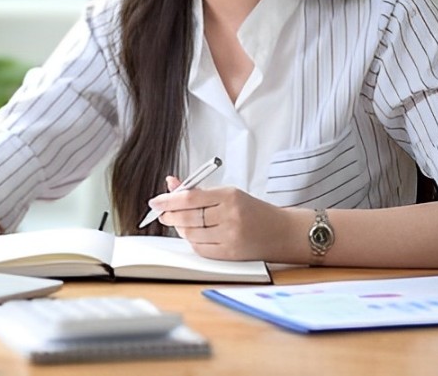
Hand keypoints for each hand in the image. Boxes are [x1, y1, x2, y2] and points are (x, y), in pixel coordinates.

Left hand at [149, 176, 288, 261]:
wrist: (282, 232)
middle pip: (187, 217)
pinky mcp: (230, 254)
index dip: (168, 200)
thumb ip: (198, 191)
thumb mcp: (229, 194)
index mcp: (230, 196)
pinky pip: (200, 248)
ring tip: (179, 222)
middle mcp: (230, 216)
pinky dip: (191, 241)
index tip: (155, 201)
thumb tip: (171, 183)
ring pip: (191, 234)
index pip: (190, 198)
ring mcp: (230, 236)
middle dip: (169, 215)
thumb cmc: (254, 211)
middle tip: (162, 213)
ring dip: (180, 228)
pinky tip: (193, 234)